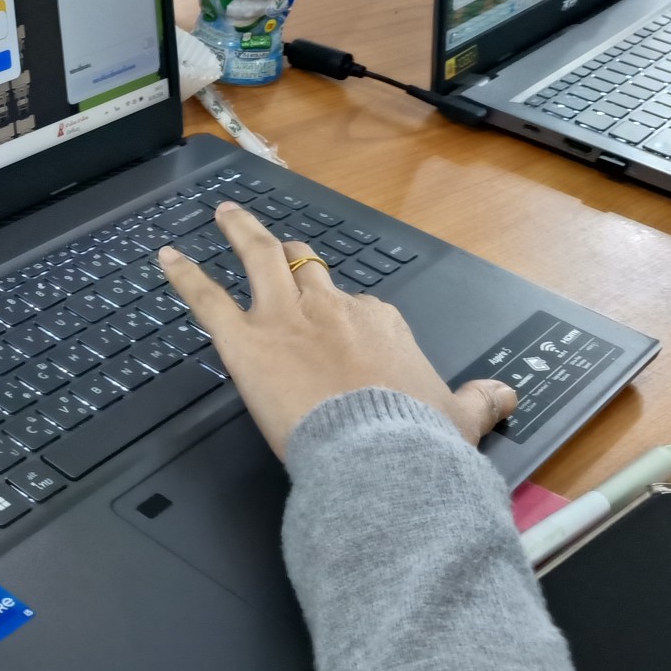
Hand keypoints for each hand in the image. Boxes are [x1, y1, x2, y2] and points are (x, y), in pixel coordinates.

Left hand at [158, 202, 517, 459]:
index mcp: (380, 323)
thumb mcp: (460, 417)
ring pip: (260, 260)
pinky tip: (167, 259)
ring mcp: (286, 317)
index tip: (344, 323)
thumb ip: (479, 402)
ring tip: (225, 215)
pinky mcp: (245, 339)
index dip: (346, 315)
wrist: (379, 455)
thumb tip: (504, 395)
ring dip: (241, 233)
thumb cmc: (415, 441)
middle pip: (307, 269)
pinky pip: (207, 298)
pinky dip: (185, 276)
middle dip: (290, 254)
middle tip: (276, 243)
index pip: (359, 308)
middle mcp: (332, 307)